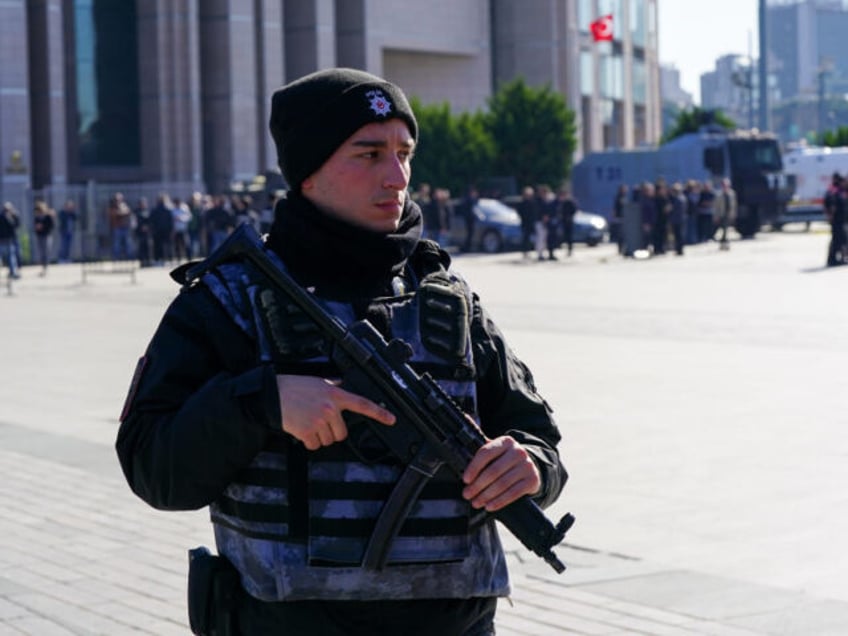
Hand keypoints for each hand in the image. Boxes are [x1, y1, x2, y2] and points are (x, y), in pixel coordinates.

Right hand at [275, 375, 394, 449]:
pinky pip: (314, 445)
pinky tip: (301, 429)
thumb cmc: (294, 387)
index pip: (362, 404)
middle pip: (342, 433)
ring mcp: (319, 421)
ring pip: (328, 441)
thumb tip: (342, 384)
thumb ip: (332, 386)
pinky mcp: (307, 431)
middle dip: (332, 432)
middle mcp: (330, 408)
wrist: (272, 394)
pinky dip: (308, 442)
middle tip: (318, 422)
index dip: (379, 413)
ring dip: (319, 437)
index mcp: (335, 395)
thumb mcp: (318, 382)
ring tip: (307, 422)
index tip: (391, 419)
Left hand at [461, 436, 540, 511]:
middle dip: (477, 485)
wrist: (530, 467)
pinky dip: (499, 501)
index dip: (474, 467)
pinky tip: (490, 506)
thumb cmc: (506, 461)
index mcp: (506, 441)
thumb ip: (482, 454)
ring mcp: (527, 465)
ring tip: (476, 502)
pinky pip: (513, 493)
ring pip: (502, 483)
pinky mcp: (532, 480)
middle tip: (467, 494)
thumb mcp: (496, 453)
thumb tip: (460, 456)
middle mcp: (518, 451)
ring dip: (486, 495)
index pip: (486, 453)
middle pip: (493, 471)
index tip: (465, 479)